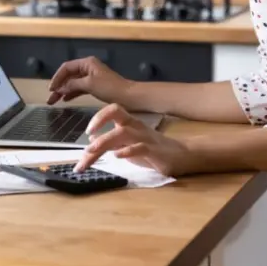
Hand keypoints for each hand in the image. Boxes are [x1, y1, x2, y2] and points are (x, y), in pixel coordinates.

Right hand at [47, 56, 131, 104]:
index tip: (51, 89)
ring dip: (64, 91)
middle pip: (69, 75)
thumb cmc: (110, 88)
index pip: (66, 67)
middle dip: (59, 86)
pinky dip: (72, 93)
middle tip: (50, 98)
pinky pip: (79, 88)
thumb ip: (73, 85)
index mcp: (87, 63)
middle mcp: (88, 68)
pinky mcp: (95, 86)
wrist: (128, 96)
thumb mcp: (89, 84)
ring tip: (54, 101)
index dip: (57, 77)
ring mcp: (91, 77)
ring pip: (73, 83)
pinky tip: (66, 99)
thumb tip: (60, 88)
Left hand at [73, 103, 192, 176]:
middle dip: (98, 123)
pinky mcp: (155, 151)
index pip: (113, 110)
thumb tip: (91, 138)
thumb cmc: (153, 149)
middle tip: (84, 144)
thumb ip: (111, 141)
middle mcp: (136, 127)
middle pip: (116, 115)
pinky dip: (127, 151)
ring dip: (105, 140)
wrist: (182, 155)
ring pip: (124, 132)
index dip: (99, 116)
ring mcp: (145, 138)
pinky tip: (117, 156)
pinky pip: (140, 148)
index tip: (86, 131)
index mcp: (130, 123)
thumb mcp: (128, 145)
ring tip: (91, 151)